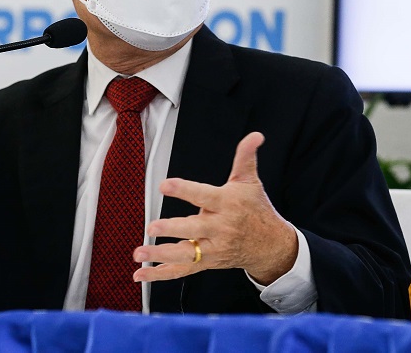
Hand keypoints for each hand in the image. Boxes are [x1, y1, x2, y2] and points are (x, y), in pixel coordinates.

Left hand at [132, 132, 297, 284]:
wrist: (270, 245)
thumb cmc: (256, 209)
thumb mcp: (250, 182)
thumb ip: (245, 157)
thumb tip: (254, 135)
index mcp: (227, 204)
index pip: (204, 195)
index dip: (184, 190)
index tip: (165, 185)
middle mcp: (219, 228)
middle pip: (194, 229)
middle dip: (173, 229)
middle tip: (152, 227)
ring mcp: (212, 248)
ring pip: (185, 254)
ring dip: (160, 255)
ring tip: (139, 253)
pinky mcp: (206, 262)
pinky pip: (182, 271)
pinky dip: (160, 274)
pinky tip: (140, 274)